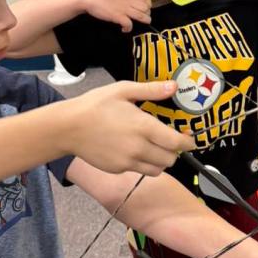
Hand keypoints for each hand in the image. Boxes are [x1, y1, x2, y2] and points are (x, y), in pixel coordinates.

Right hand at [64, 81, 193, 174]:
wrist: (68, 127)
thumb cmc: (95, 105)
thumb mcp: (123, 90)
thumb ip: (151, 90)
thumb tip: (174, 86)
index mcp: (144, 127)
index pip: (177, 143)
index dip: (188, 143)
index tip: (189, 139)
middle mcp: (139, 148)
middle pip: (170, 159)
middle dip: (174, 151)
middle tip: (169, 140)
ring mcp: (128, 161)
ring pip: (157, 169)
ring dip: (161, 160)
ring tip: (154, 147)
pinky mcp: (118, 169)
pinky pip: (139, 171)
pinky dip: (143, 164)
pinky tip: (134, 150)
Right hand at [84, 0, 150, 29]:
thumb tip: (130, 4)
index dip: (147, 5)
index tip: (143, 10)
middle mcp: (128, 2)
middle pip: (147, 8)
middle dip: (147, 15)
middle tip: (140, 19)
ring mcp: (124, 9)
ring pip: (142, 16)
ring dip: (141, 22)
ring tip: (135, 24)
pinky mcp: (117, 16)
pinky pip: (129, 24)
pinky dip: (128, 28)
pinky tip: (124, 29)